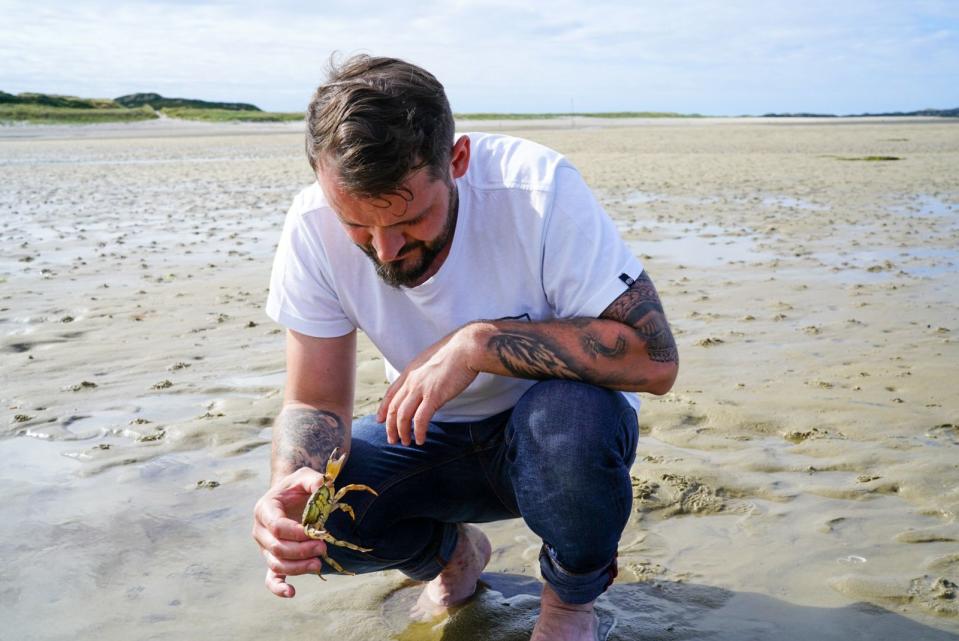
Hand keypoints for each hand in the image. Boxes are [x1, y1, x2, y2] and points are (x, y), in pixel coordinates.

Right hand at [252, 467, 328, 597]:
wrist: (290, 496)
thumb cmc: (297, 487)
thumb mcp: (305, 476)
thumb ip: (314, 480)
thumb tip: (324, 487)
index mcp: (264, 509)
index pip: (276, 526)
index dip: (296, 532)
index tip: (315, 532)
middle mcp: (260, 531)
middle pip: (277, 548)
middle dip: (301, 550)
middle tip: (323, 547)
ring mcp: (265, 547)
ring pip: (276, 564)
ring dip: (298, 567)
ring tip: (319, 564)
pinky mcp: (273, 559)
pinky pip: (271, 577)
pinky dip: (278, 587)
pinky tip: (291, 592)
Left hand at [376, 325, 479, 445]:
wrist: (467, 348)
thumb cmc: (455, 354)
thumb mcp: (431, 361)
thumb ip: (424, 374)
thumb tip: (426, 385)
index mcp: (411, 371)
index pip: (391, 393)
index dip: (383, 408)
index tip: (380, 420)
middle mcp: (412, 380)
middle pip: (394, 407)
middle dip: (390, 426)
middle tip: (392, 439)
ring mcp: (421, 388)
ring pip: (403, 415)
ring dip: (402, 431)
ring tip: (405, 442)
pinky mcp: (434, 396)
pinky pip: (420, 419)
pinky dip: (418, 431)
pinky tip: (420, 439)